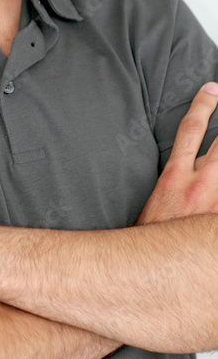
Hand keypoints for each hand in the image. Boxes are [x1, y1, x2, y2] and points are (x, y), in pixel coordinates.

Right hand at [136, 83, 217, 224]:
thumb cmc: (151, 236)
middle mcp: (199, 184)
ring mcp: (215, 202)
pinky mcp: (217, 219)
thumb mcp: (154, 199)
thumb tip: (181, 164)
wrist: (147, 269)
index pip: (190, 128)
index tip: (212, 89)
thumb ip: (172, 180)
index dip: (203, 104)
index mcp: (174, 175)